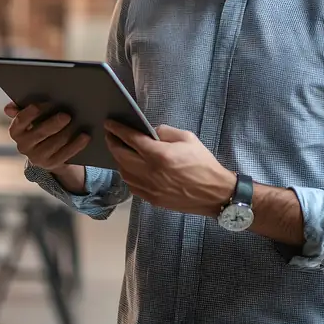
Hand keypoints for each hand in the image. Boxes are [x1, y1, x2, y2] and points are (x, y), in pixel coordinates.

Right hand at [4, 102, 89, 170]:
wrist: (48, 151)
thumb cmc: (40, 125)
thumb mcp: (31, 118)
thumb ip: (22, 109)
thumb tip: (8, 108)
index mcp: (16, 131)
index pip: (21, 120)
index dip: (32, 112)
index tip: (45, 102)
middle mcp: (23, 146)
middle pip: (39, 133)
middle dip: (53, 123)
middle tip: (66, 115)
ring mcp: (37, 157)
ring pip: (53, 144)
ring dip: (66, 133)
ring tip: (77, 123)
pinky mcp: (51, 165)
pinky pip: (65, 155)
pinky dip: (76, 145)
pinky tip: (85, 136)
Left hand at [104, 121, 235, 216]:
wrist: (214, 193)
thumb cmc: (203, 163)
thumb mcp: (188, 138)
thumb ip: (166, 132)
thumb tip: (151, 132)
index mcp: (159, 154)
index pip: (131, 139)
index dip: (117, 130)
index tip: (109, 123)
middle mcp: (150, 172)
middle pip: (121, 156)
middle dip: (112, 143)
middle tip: (110, 135)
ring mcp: (149, 188)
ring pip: (123, 172)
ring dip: (118, 160)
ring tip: (120, 150)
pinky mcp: (151, 199)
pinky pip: (131, 185)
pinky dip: (127, 174)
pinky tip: (130, 168)